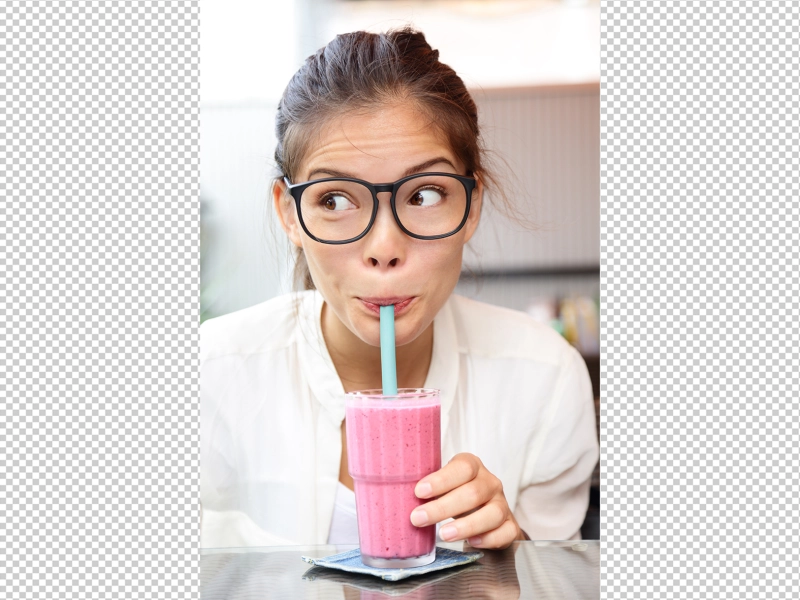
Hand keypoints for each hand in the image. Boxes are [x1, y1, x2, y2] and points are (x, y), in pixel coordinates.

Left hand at [409, 453, 526, 548]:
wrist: (483, 511)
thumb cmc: (455, 494)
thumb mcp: (442, 485)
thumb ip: (426, 488)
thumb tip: (392, 497)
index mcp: (472, 467)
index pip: (462, 468)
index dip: (441, 479)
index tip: (419, 491)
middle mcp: (490, 483)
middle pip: (473, 492)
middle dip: (443, 507)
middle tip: (418, 518)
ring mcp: (502, 504)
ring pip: (492, 513)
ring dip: (466, 525)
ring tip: (443, 535)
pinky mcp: (509, 525)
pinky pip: (505, 532)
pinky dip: (489, 538)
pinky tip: (471, 543)